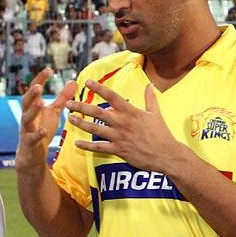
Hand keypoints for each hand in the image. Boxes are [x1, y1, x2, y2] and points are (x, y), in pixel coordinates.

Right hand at [16, 68, 75, 170]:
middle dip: (32, 94)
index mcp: (33, 107)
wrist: (32, 155)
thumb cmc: (41, 130)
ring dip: (33, 110)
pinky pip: (32, 138)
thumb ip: (62, 98)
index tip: (48, 69)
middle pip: (26, 102)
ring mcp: (26, 130)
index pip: (34, 90)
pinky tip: (44, 131)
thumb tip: (73, 81)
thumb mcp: (53, 113)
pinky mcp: (29, 143)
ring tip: (41, 103)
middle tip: (39, 86)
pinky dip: (37, 134)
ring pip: (26, 118)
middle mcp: (27, 116)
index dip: (40, 80)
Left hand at [65, 81, 184, 173]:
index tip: (87, 82)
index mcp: (131, 112)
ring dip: (81, 123)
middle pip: (97, 112)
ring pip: (95, 129)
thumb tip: (150, 84)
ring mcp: (119, 137)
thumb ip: (150, 98)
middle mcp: (122, 123)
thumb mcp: (156, 113)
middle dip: (81, 107)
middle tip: (68, 103)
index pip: (112, 96)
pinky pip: (99, 148)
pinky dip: (87, 146)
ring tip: (70, 118)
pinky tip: (77, 143)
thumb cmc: (161, 134)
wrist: (166, 154)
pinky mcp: (118, 150)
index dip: (99, 88)